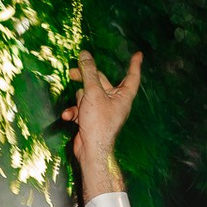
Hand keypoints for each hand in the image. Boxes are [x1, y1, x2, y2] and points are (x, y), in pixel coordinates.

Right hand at [62, 50, 142, 166]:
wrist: (92, 152)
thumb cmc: (98, 123)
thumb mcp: (93, 93)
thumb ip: (88, 72)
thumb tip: (84, 54)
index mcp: (123, 96)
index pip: (132, 76)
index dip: (134, 65)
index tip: (138, 54)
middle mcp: (115, 102)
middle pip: (101, 82)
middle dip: (86, 77)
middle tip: (71, 72)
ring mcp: (102, 110)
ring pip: (88, 94)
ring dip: (79, 99)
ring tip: (77, 106)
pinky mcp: (91, 118)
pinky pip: (82, 108)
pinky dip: (75, 111)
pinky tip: (68, 117)